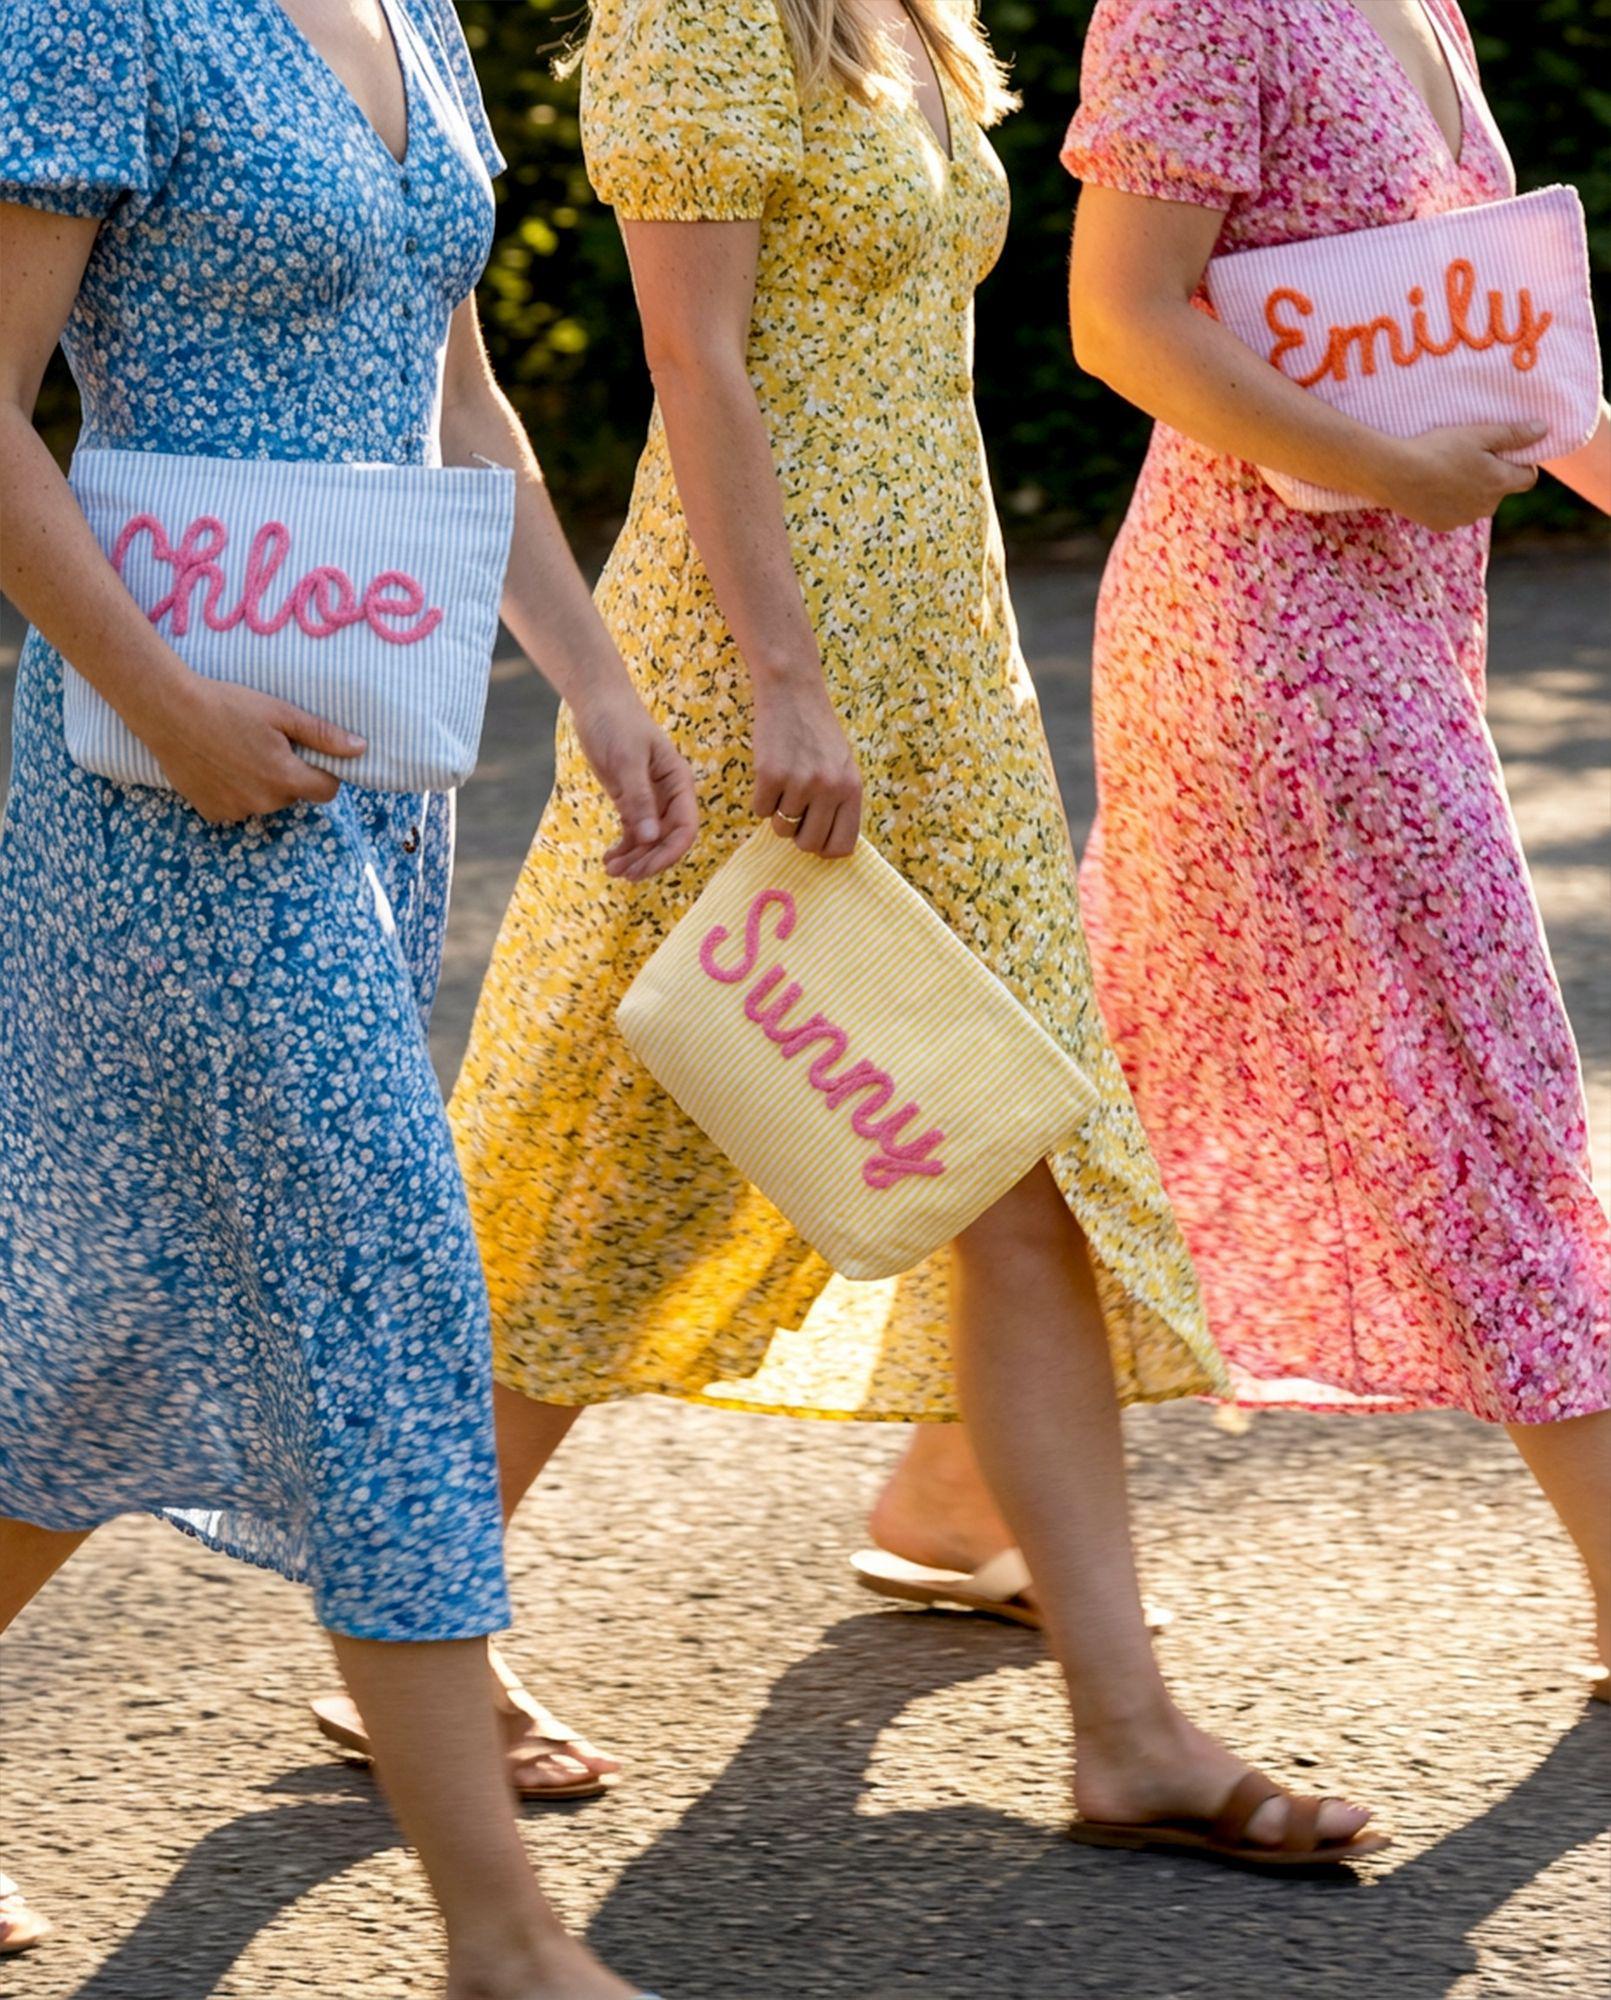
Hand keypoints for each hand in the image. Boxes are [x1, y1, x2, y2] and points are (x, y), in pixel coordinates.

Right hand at [139, 677, 364, 823]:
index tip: (308, 754)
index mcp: (286, 779)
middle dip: (287, 775)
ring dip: (259, 785)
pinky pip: (235, 807)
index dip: (323, 772)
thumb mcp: (282, 713)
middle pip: (293, 795)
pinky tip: (218, 766)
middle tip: (263, 744)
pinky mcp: (211, 812)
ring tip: (237, 752)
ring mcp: (236, 810)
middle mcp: (264, 803)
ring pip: (264, 802)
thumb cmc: (228, 705)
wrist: (169, 710)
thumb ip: (323, 736)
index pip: (327, 791)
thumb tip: (361, 750)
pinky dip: (232, 792)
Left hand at [568, 680, 699, 879]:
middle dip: (648, 860)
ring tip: (612, 870)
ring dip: (633, 858)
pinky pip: (633, 832)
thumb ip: (638, 800)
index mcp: (679, 783)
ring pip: (649, 840)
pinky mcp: (631, 800)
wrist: (598, 703)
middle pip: (667, 839)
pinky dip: (624, 848)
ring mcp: (650, 800)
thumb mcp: (627, 761)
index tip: (644, 868)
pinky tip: (609, 860)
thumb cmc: (617, 724)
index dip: (668, 853)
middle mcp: (669, 795)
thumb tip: (650, 838)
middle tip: (623, 875)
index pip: (685, 828)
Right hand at [751, 672, 861, 858]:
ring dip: (778, 813)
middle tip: (793, 812)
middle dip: (797, 835)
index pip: (842, 846)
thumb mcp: (841, 765)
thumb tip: (825, 847)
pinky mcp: (770, 775)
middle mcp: (830, 788)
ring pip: (781, 828)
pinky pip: (760, 811)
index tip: (814, 837)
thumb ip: (839, 802)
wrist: (792, 693)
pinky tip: (769, 775)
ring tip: (784, 784)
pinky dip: (761, 798)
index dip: (824, 849)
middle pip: (808, 844)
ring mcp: (800, 782)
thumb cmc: (816, 732)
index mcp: (852, 788)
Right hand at [1374, 421, 1547, 530]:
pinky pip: (1455, 513)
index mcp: (1500, 483)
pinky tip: (1434, 487)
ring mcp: (1463, 519)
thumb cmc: (1439, 449)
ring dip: (1470, 490)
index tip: (1505, 452)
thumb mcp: (1479, 434)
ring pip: (1477, 503)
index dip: (1522, 464)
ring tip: (1447, 471)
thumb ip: (1514, 434)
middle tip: (1470, 457)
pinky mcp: (1442, 525)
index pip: (1528, 479)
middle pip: (1500, 491)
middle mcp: (1486, 507)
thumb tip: (1544, 429)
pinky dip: (1450, 502)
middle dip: (1492, 476)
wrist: (1395, 473)